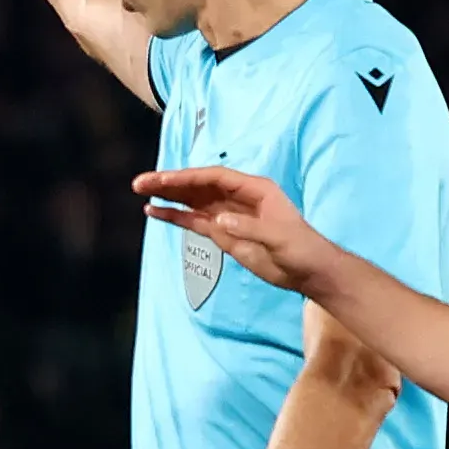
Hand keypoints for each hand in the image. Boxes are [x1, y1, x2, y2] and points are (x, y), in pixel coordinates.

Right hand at [131, 167, 336, 298]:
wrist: (308, 271)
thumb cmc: (301, 248)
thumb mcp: (279, 237)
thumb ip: (249, 227)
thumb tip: (219, 220)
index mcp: (254, 189)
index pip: (215, 177)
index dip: (189, 177)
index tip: (165, 179)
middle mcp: (237, 197)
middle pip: (198, 185)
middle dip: (170, 183)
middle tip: (140, 182)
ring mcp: (227, 215)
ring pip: (192, 200)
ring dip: (168, 196)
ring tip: (140, 192)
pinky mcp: (222, 233)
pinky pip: (193, 221)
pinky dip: (174, 216)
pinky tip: (154, 212)